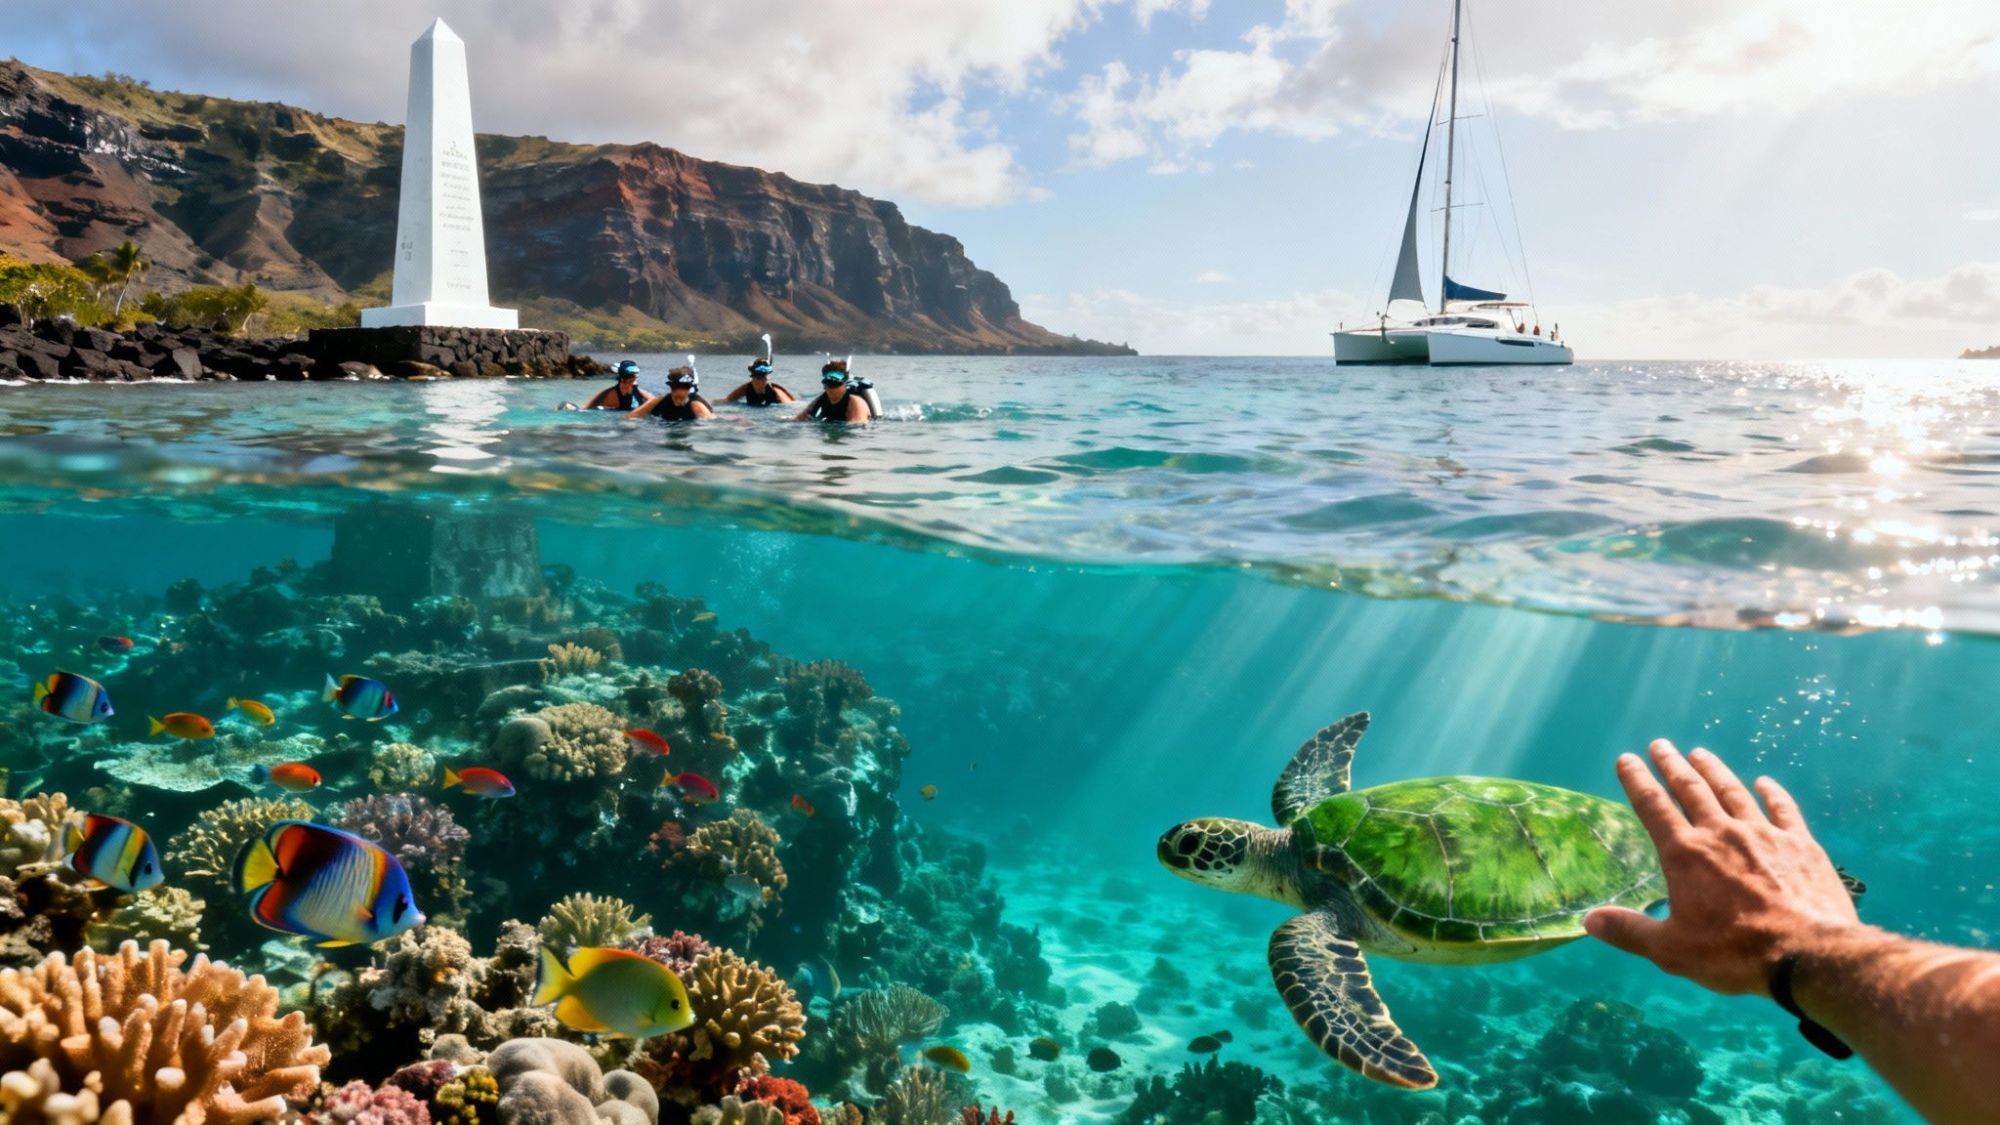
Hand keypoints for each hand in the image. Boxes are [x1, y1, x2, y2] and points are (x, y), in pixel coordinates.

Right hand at [1584, 739, 1861, 995]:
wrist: (1809, 955)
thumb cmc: (1734, 953)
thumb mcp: (1672, 950)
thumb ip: (1630, 931)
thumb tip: (1588, 920)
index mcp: (1686, 855)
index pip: (1653, 807)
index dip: (1637, 781)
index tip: (1626, 759)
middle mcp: (1721, 833)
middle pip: (1692, 790)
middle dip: (1672, 765)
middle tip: (1660, 745)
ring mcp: (1764, 835)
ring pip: (1733, 792)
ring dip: (1714, 770)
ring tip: (1701, 753)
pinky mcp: (1800, 844)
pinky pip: (1783, 809)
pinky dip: (1772, 793)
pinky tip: (1765, 782)